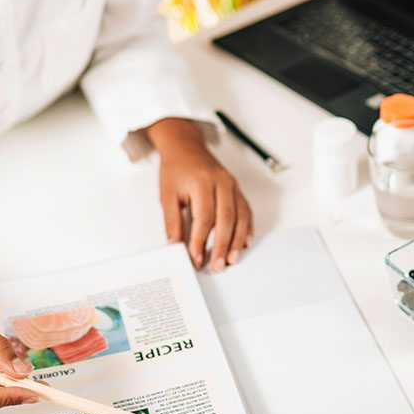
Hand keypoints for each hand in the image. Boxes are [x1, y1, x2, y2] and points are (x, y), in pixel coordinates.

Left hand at [145, 118, 251, 270]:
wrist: (185, 147)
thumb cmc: (176, 169)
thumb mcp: (166, 194)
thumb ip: (172, 221)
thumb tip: (175, 245)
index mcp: (201, 182)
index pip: (204, 217)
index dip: (200, 240)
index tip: (196, 258)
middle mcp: (220, 182)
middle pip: (225, 219)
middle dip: (223, 245)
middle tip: (218, 265)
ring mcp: (231, 184)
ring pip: (240, 216)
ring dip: (238, 240)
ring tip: (233, 259)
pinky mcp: (236, 188)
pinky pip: (245, 210)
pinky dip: (246, 228)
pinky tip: (244, 243)